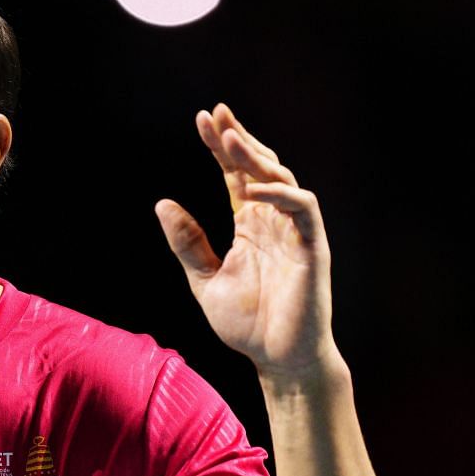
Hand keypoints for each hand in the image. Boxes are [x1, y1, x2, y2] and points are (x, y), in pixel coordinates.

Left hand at [154, 102, 335, 376]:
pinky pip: (303, 209)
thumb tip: (162, 203)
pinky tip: (253, 190)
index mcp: (249, 225)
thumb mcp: (205, 280)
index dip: (220, 148)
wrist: (279, 360)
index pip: (235, 175)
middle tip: (216, 115)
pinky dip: (281, 195)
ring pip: (282, 179)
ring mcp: (295, 232)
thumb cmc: (247, 325)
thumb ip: (188, 243)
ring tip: (230, 140)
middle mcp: (273, 221)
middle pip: (259, 167)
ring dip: (257, 158)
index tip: (202, 119)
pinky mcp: (312, 247)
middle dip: (238, 139)